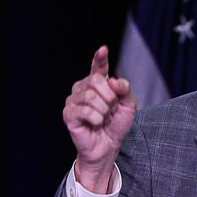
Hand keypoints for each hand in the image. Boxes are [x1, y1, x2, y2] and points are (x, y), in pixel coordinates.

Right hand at [63, 45, 137, 192]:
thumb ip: (124, 90)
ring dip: (103, 110)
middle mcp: (83, 88)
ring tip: (103, 119)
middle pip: (96, 80)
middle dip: (109, 97)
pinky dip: (96, 118)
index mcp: (97, 84)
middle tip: (110, 110)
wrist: (108, 147)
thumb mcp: (128, 106)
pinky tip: (96, 123)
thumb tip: (112, 80)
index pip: (98, 67)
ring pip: (90, 96)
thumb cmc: (115, 126)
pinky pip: (85, 110)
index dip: (100, 58)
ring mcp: (73, 100)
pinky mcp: (68, 114)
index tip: (103, 50)